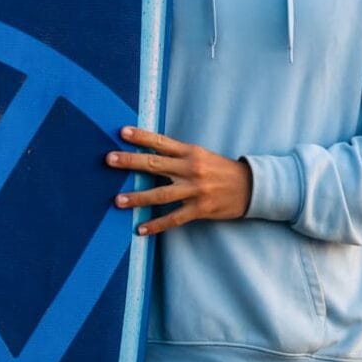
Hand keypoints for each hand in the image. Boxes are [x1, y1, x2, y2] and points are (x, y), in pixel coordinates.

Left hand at [107, 126, 251, 236]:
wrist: (252, 187)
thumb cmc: (222, 170)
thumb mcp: (203, 156)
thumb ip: (179, 155)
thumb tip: (150, 153)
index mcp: (191, 153)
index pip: (161, 142)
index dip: (142, 136)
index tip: (122, 132)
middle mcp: (191, 169)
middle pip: (155, 164)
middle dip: (130, 162)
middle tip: (109, 159)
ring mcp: (195, 190)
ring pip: (160, 194)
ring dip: (137, 198)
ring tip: (118, 201)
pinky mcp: (200, 208)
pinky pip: (174, 218)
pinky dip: (156, 225)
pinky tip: (140, 229)